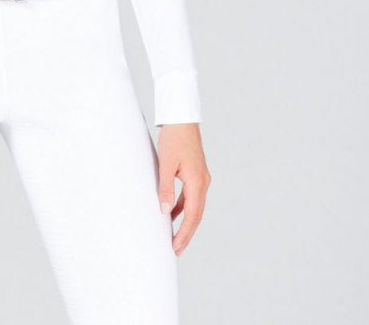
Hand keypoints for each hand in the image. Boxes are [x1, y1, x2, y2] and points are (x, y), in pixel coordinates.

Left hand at [156, 122, 209, 256]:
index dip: (184, 233)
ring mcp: (201, 177)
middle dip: (186, 233)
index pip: (192, 216)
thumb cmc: (174, 138)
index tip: (175, 247)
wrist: (182, 118)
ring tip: (174, 236)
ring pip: (195, 206)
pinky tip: (172, 212)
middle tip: (176, 249)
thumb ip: (166, 188)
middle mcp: (203, 182)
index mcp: (198, 182)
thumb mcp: (166, 164)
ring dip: (185, 222)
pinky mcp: (196, 173)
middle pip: (196, 215)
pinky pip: (191, 196)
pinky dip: (183, 207)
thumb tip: (165, 211)